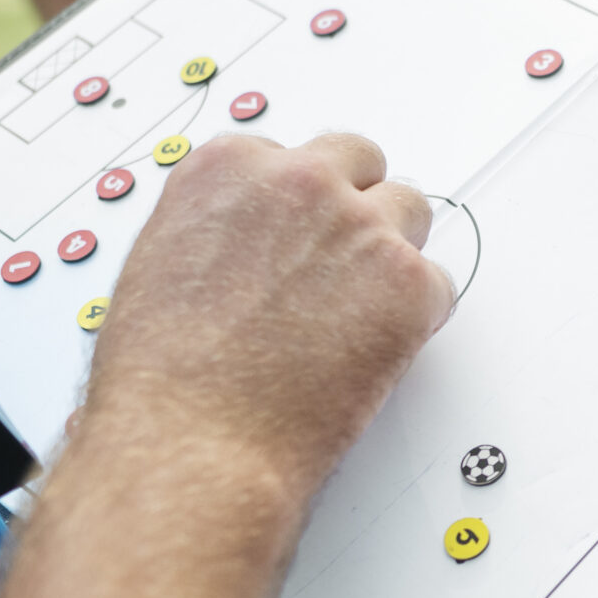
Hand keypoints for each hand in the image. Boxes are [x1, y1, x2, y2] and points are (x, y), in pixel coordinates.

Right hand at [75, 133, 454, 511]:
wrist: (190, 442)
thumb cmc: (160, 378)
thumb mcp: (162, 263)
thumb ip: (220, 228)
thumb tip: (250, 240)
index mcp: (228, 167)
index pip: (293, 155)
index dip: (300, 204)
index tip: (298, 235)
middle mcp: (298, 182)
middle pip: (361, 164)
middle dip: (356, 207)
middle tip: (343, 265)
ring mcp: (359, 227)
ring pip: (410, 211)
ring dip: (393, 254)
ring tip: (360, 312)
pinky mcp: (407, 282)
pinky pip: (437, 284)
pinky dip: (416, 316)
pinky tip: (375, 351)